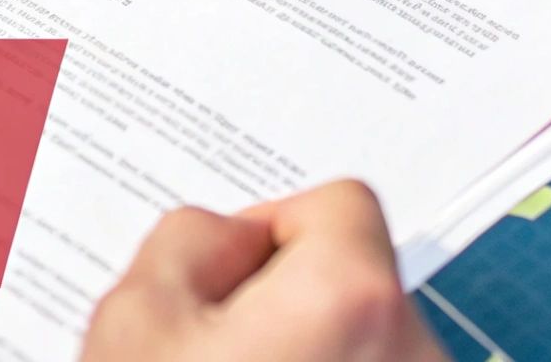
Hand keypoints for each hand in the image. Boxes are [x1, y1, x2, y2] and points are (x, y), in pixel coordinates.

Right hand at [82, 181, 449, 361]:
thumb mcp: (136, 315)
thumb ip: (188, 237)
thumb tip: (227, 239)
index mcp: (353, 297)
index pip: (341, 203)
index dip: (269, 228)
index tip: (225, 278)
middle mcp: (413, 350)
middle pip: (355, 275)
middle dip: (286, 295)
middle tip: (212, 342)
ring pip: (362, 337)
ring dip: (307, 346)